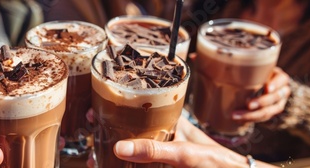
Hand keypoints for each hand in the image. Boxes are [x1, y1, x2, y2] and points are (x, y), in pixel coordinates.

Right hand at [86, 108, 274, 166]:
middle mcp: (164, 135)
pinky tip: (111, 166)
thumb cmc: (219, 162)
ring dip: (112, 151)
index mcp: (170, 120)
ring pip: (132, 148)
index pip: (139, 106)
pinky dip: (123, 165)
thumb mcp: (185, 153)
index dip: (116, 106)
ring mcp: (162, 154)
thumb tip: (120, 146)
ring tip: (94, 157)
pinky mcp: (161, 166)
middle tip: (90, 135)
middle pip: (130, 128)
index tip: (95, 110)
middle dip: (107, 131)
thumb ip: (154, 149)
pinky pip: (140, 162)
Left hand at [232, 67, 290, 121]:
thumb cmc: (252, 74)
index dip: (276, 84)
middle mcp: (282, 91)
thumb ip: (243, 67)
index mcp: (279, 77)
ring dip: (253, 115)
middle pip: (276, 97)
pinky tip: (238, 119)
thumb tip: (220, 60)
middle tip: (248, 104)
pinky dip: (250, 119)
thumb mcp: (253, 69)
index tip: (267, 87)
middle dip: (262, 102)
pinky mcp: (270, 113)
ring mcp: (278, 104)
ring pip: (270, 111)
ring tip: (236, 115)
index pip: (282, 79)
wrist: (256, 87)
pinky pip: (262, 118)